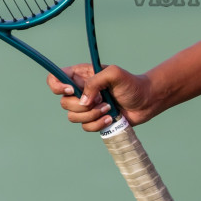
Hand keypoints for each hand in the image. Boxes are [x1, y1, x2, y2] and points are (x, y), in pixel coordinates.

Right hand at [45, 64, 160, 131]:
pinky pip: (85, 127)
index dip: (57, 85)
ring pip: (73, 117)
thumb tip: (83, 101)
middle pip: (64, 102)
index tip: (71, 90)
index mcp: (81, 76)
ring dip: (92, 115)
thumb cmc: (132, 84)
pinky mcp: (93, 120)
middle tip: (102, 99)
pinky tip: (110, 118)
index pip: (55, 78)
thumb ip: (95, 82)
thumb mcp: (114, 74)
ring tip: (109, 108)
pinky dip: (98, 124)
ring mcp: (86, 107)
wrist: (145, 101)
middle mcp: (80, 91)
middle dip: (82, 105)